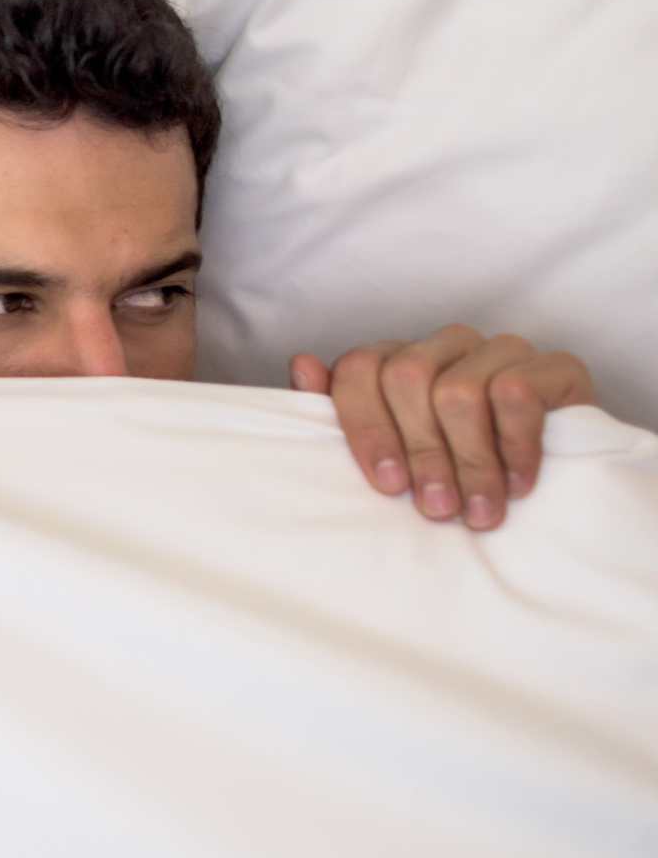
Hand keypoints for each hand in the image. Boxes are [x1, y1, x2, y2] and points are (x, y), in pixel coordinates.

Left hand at [290, 324, 597, 529]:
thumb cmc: (456, 469)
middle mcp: (445, 344)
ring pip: (459, 391)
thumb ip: (341, 410)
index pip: (359, 369)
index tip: (386, 486)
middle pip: (407, 378)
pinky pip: (517, 394)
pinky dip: (514, 447)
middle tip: (435, 510)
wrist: (555, 480)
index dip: (366, 429)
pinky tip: (517, 485)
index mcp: (399, 359)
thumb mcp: (395, 451)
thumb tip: (302, 365)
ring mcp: (500, 350)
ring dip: (468, 462)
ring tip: (478, 512)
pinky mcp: (554, 365)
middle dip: (419, 453)